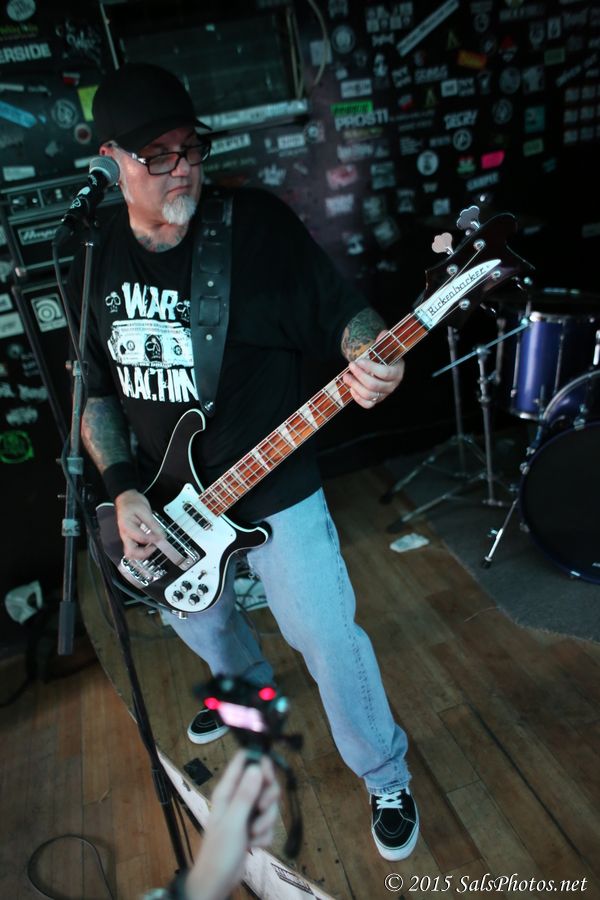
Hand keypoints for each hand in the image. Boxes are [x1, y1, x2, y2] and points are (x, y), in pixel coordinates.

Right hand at [114, 489, 163, 559]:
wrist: (126, 498)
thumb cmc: (133, 502)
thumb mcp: (145, 510)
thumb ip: (153, 524)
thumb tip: (161, 535)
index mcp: (127, 526)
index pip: (141, 538)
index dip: (153, 539)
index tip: (161, 537)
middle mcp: (124, 534)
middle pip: (131, 553)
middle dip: (145, 553)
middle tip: (155, 546)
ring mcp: (126, 537)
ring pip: (131, 554)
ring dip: (143, 553)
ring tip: (153, 546)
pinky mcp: (129, 538)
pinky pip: (134, 549)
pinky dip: (142, 550)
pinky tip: (149, 544)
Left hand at [184, 750, 279, 899]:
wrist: (217, 882)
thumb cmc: (219, 851)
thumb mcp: (233, 822)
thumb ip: (245, 794)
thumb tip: (257, 766)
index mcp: (228, 790)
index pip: (244, 760)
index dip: (260, 762)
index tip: (268, 776)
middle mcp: (238, 797)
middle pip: (264, 781)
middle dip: (268, 797)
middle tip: (262, 808)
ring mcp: (247, 813)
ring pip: (269, 804)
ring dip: (266, 821)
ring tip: (254, 834)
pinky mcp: (254, 828)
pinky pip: (269, 823)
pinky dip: (265, 835)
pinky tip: (253, 844)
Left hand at [343, 331, 405, 408]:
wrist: (382, 365)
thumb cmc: (383, 355)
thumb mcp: (384, 347)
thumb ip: (384, 340)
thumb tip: (382, 334)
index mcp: (397, 371)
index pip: (385, 373)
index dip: (371, 368)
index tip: (359, 360)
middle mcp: (392, 385)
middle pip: (374, 385)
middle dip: (359, 375)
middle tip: (350, 365)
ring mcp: (384, 394)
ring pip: (369, 395)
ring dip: (355, 386)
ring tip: (346, 376)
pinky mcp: (377, 400)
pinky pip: (367, 404)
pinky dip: (358, 398)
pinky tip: (351, 388)